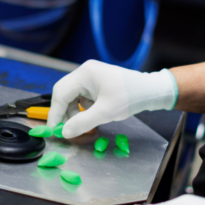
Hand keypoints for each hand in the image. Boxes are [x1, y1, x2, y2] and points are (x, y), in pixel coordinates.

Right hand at [46, 60, 177, 136]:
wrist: (150, 91)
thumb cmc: (129, 98)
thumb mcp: (105, 113)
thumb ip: (82, 123)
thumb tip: (64, 132)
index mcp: (84, 74)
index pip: (61, 93)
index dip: (55, 113)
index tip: (53, 129)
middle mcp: (85, 71)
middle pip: (64, 92)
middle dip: (63, 111)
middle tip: (63, 129)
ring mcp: (91, 76)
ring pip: (73, 95)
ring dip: (74, 110)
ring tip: (82, 124)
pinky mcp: (96, 82)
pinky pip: (82, 95)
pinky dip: (83, 107)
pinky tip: (93, 115)